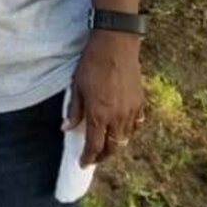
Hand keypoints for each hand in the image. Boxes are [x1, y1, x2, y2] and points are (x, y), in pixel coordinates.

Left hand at [65, 30, 143, 166]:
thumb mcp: (76, 86)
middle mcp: (118, 117)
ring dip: (116, 145)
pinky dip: (129, 131)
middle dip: (103, 156)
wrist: (116, 44)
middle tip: (94, 157)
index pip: (95, 146)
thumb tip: (66, 128)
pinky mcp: (140, 101)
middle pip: (113, 147)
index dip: (88, 158)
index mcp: (99, 115)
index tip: (83, 163)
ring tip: (107, 145)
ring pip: (126, 137)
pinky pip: (136, 124)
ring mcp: (131, 110)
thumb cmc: (92, 63)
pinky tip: (123, 129)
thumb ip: (73, 110)